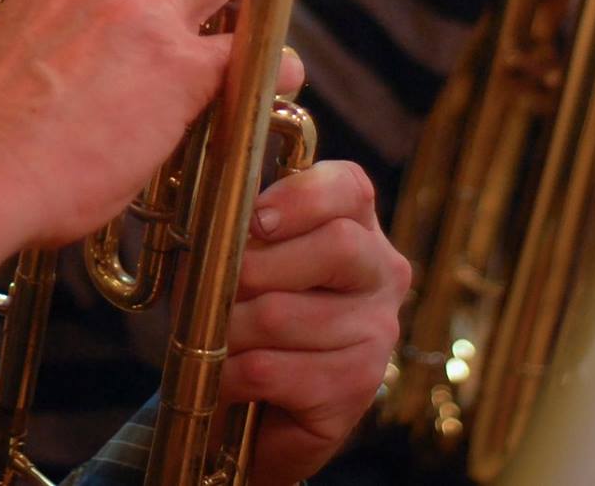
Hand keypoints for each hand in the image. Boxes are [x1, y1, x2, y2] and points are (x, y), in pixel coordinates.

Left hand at [223, 160, 411, 483]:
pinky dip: (230, 374)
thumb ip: (239, 227)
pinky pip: (271, 369)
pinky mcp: (356, 386)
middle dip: (253, 268)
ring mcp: (378, 333)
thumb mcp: (242, 256)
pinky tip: (226, 378)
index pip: (349, 187)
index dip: (299, 198)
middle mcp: (381, 273)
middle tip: (215, 290)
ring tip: (213, 339)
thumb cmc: (247, 313)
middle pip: (337, 245)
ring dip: (228, 329)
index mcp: (357, 225)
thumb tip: (214, 219)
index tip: (254, 221)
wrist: (256, 407)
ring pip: (282, 314)